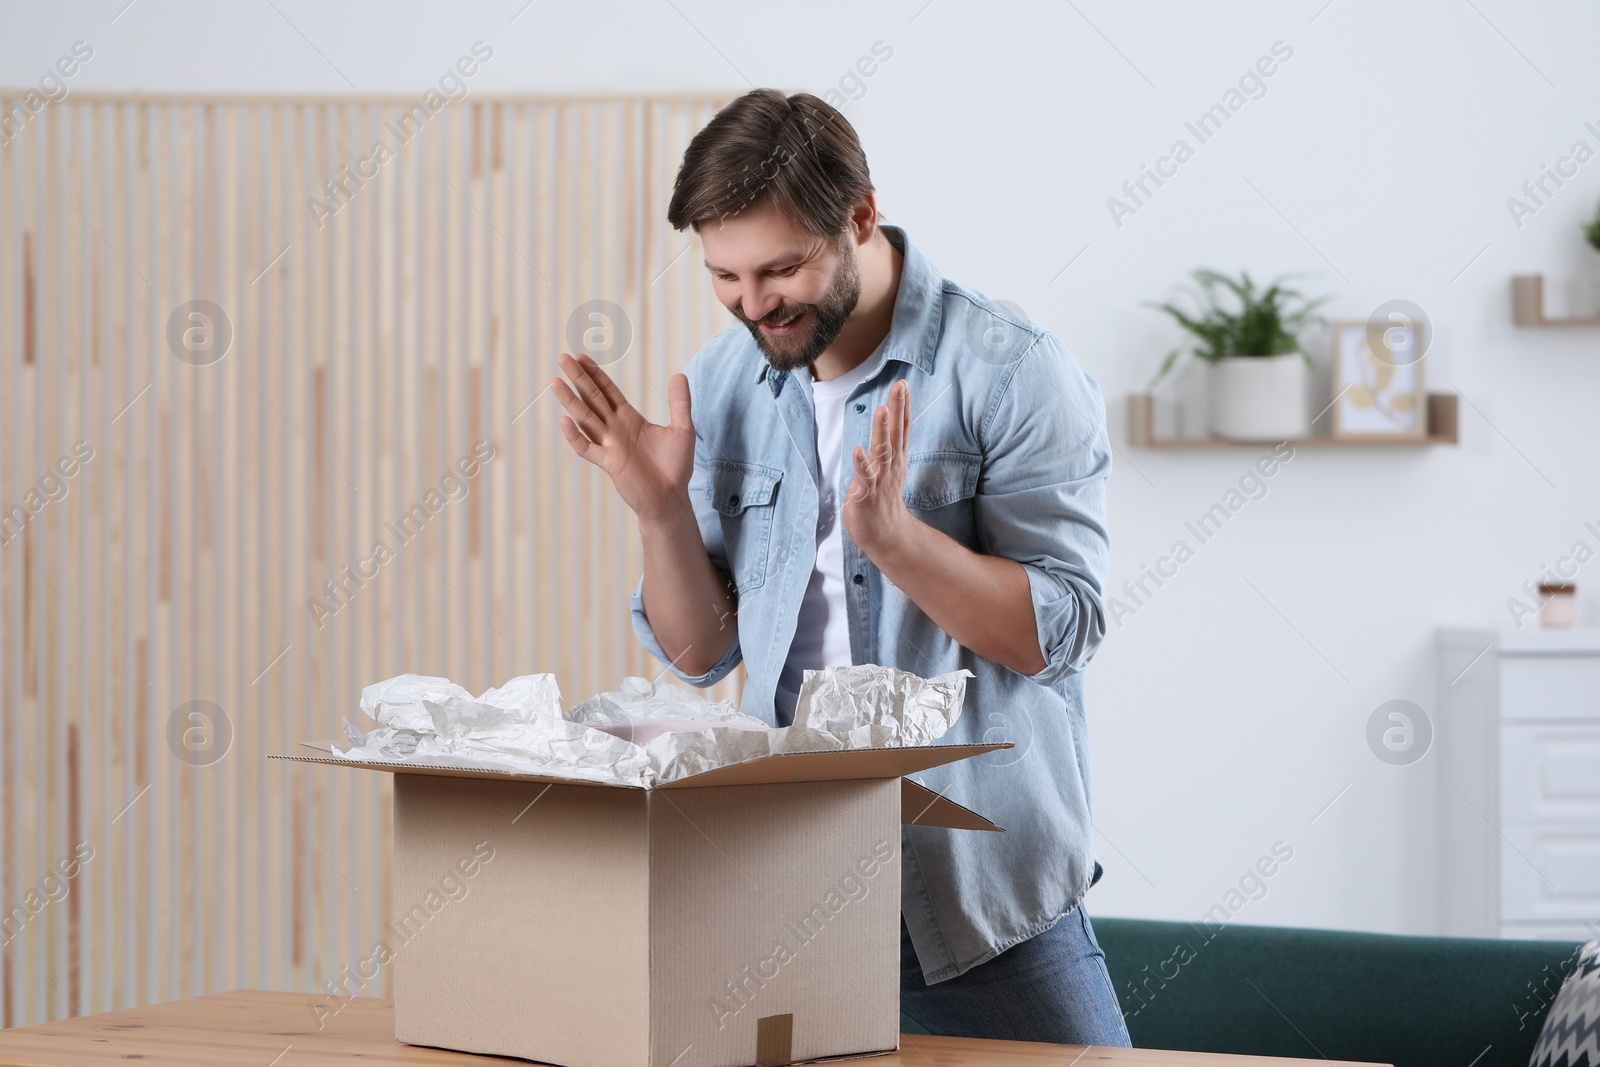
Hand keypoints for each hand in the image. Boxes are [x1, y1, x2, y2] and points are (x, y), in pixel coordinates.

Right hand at [552, 353, 694, 523]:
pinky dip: (575, 436)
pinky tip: (565, 420)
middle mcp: (615, 429)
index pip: (608, 391)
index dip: (595, 374)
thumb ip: (679, 402)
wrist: (671, 498)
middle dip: (578, 378)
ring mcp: (610, 445)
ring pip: (585, 418)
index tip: (581, 357)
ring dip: (570, 400)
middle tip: (562, 358)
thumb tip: (679, 374)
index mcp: (629, 419)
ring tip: (555, 382)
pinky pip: (587, 448)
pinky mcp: (609, 463)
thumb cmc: (675, 466)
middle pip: (593, 398)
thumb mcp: (682, 428)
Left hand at [842, 378, 913, 556]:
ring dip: (881, 431)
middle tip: (900, 386)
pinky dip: (861, 464)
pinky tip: (857, 449)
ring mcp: (880, 479)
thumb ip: (887, 446)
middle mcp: (890, 465)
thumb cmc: (882, 499)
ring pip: (882, 451)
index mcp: (895, 458)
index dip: (902, 406)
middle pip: (896, 433)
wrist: (885, 535)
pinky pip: (865, 478)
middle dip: (898, 409)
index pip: (901, 428)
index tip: (903, 384)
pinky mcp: (866, 494)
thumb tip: (887, 424)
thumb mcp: (888, 468)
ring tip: (882, 411)